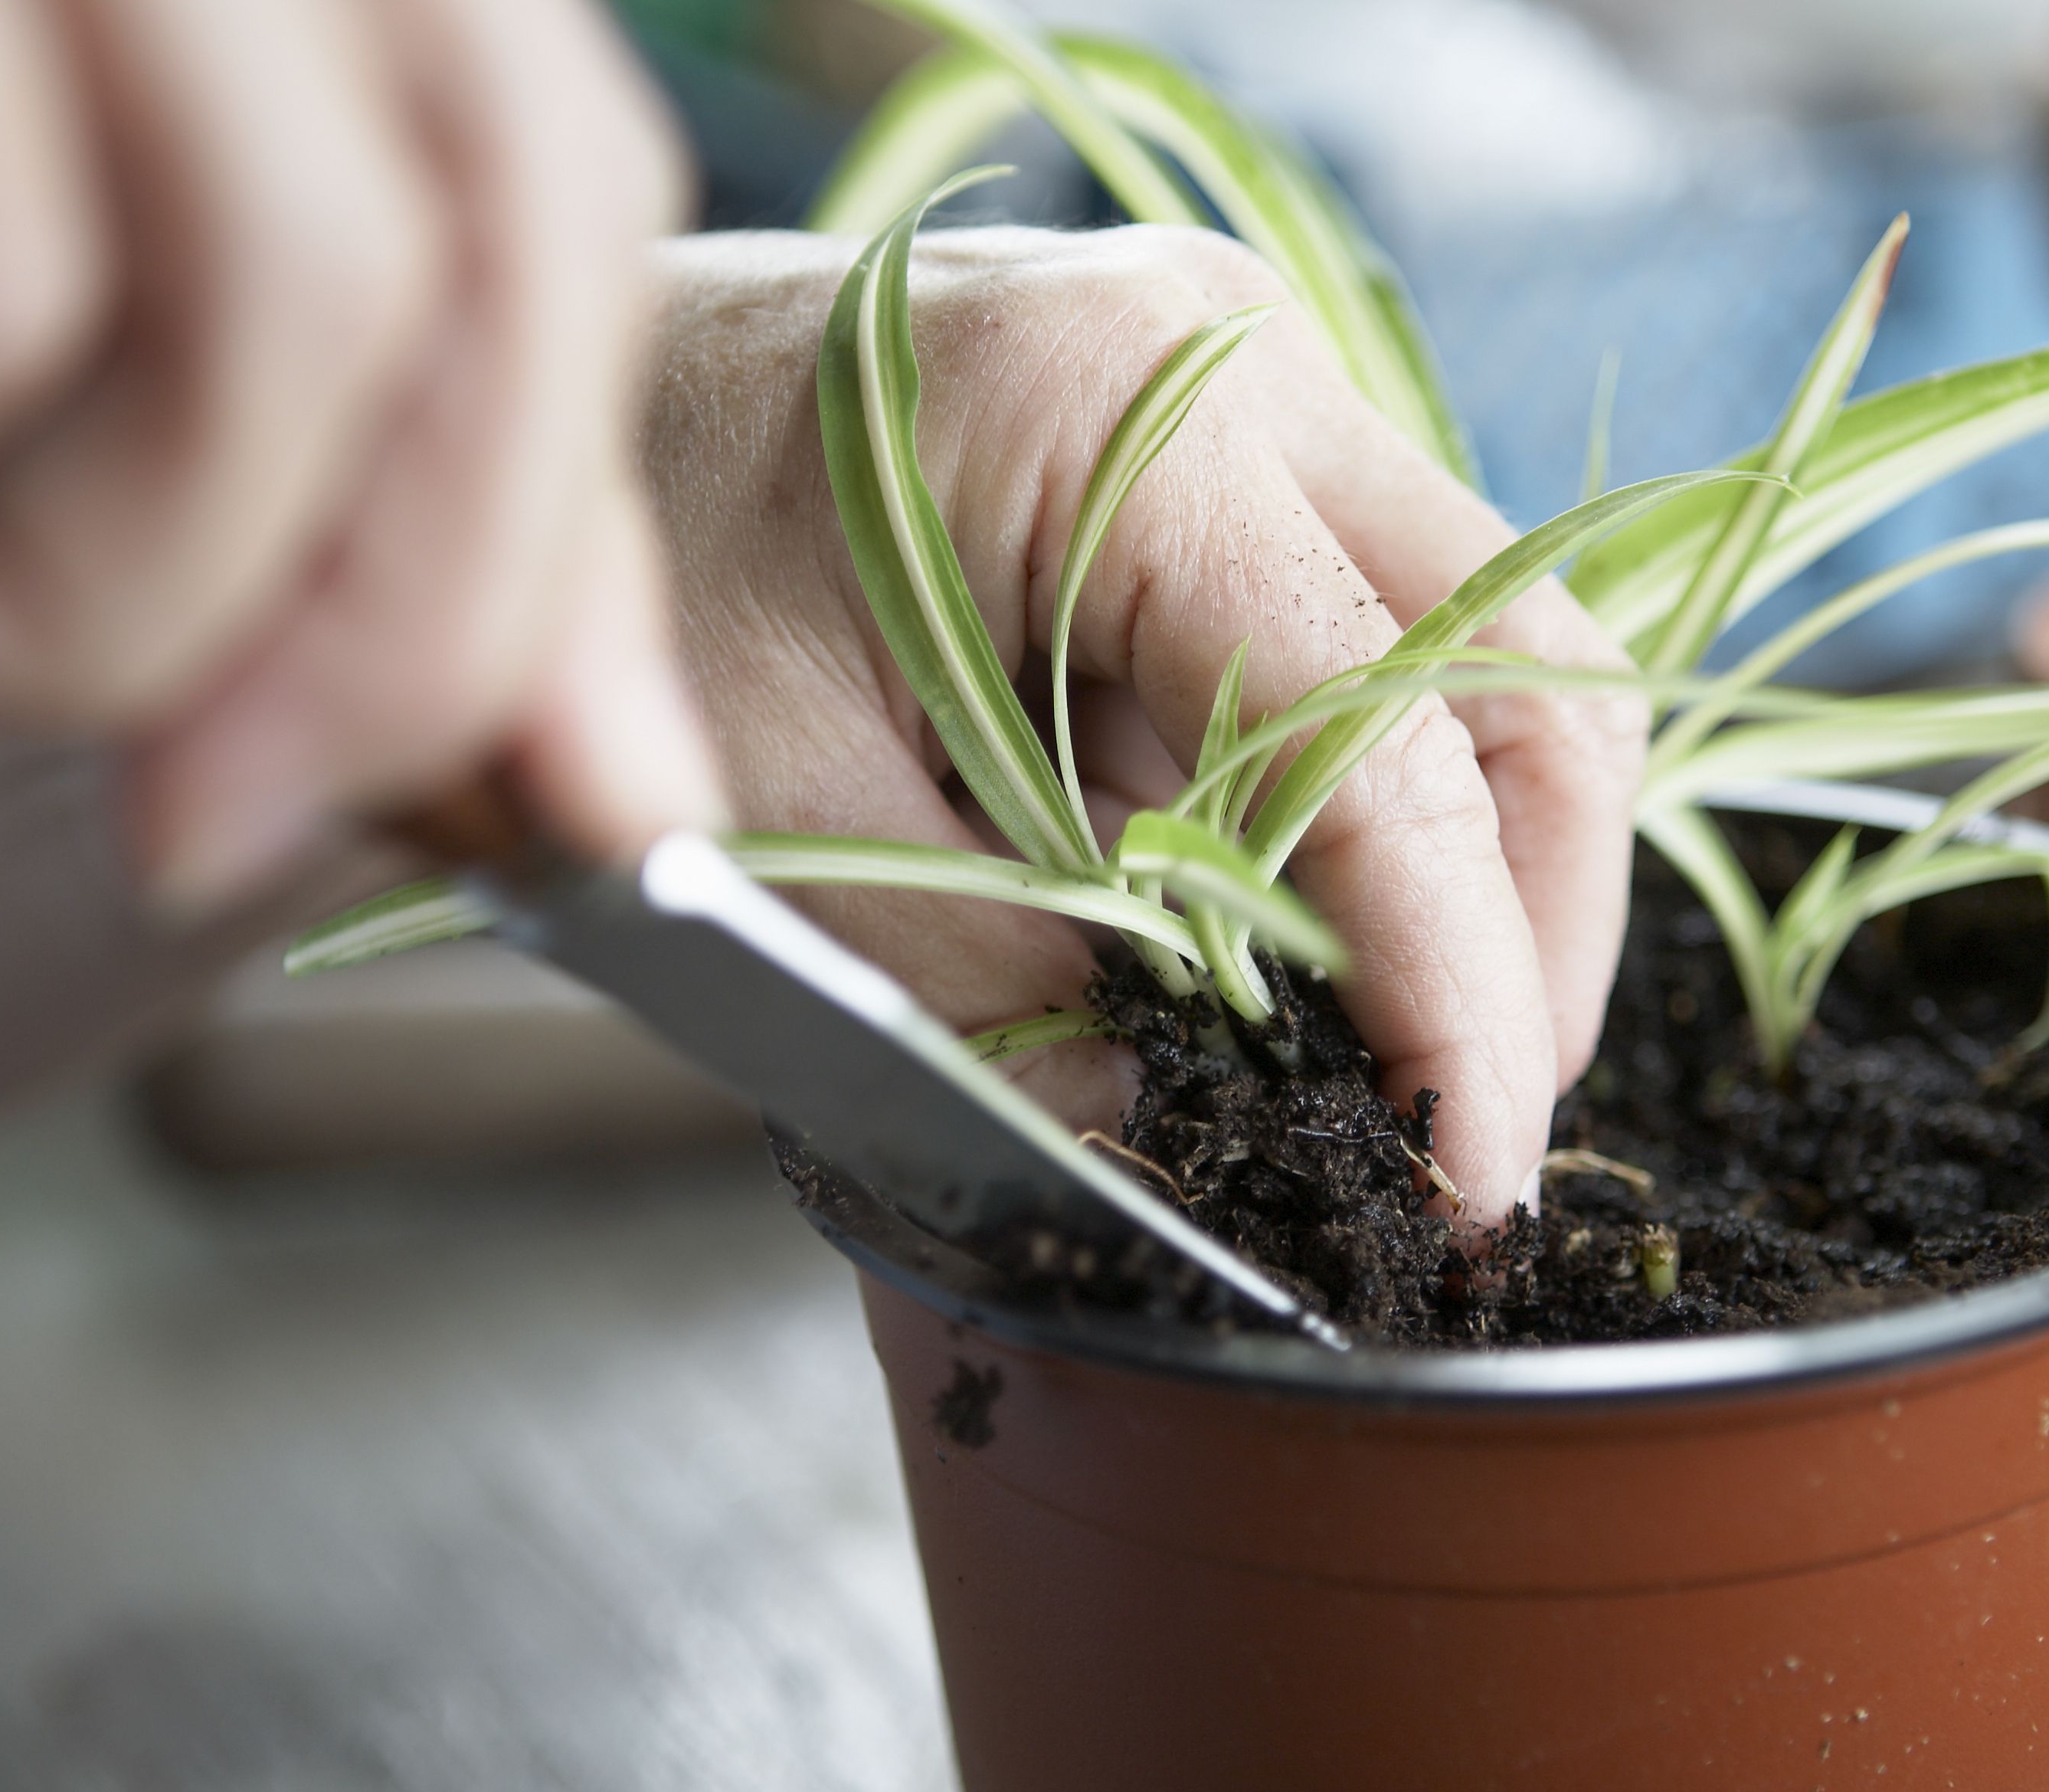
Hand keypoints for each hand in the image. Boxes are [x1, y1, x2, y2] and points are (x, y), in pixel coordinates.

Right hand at [0, 0, 715, 912]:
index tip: (579, 819)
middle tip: (188, 831)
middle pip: (497, 214)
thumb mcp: (3, 301)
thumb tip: (609, 780)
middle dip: (383, 611)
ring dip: (53, 573)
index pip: (551, 176)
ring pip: (272, 291)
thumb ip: (337, 491)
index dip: (567, 522)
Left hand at [640, 226, 1646, 1224]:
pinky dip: (1371, 822)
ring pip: (1488, 666)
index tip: (1468, 1178)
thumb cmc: (610, 561)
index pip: (1384, 742)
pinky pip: (1380, 656)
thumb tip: (1180, 1139)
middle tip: (1466, 1129)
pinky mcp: (1232, 458)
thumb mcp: (772, 810)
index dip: (1456, 990)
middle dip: (1528, 934)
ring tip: (1388, 1059)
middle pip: (1528, 672)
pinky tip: (1292, 948)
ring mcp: (1251, 389)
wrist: (520, 399)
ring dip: (1465, 881)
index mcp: (1119, 405)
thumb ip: (995, 990)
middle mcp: (1235, 355)